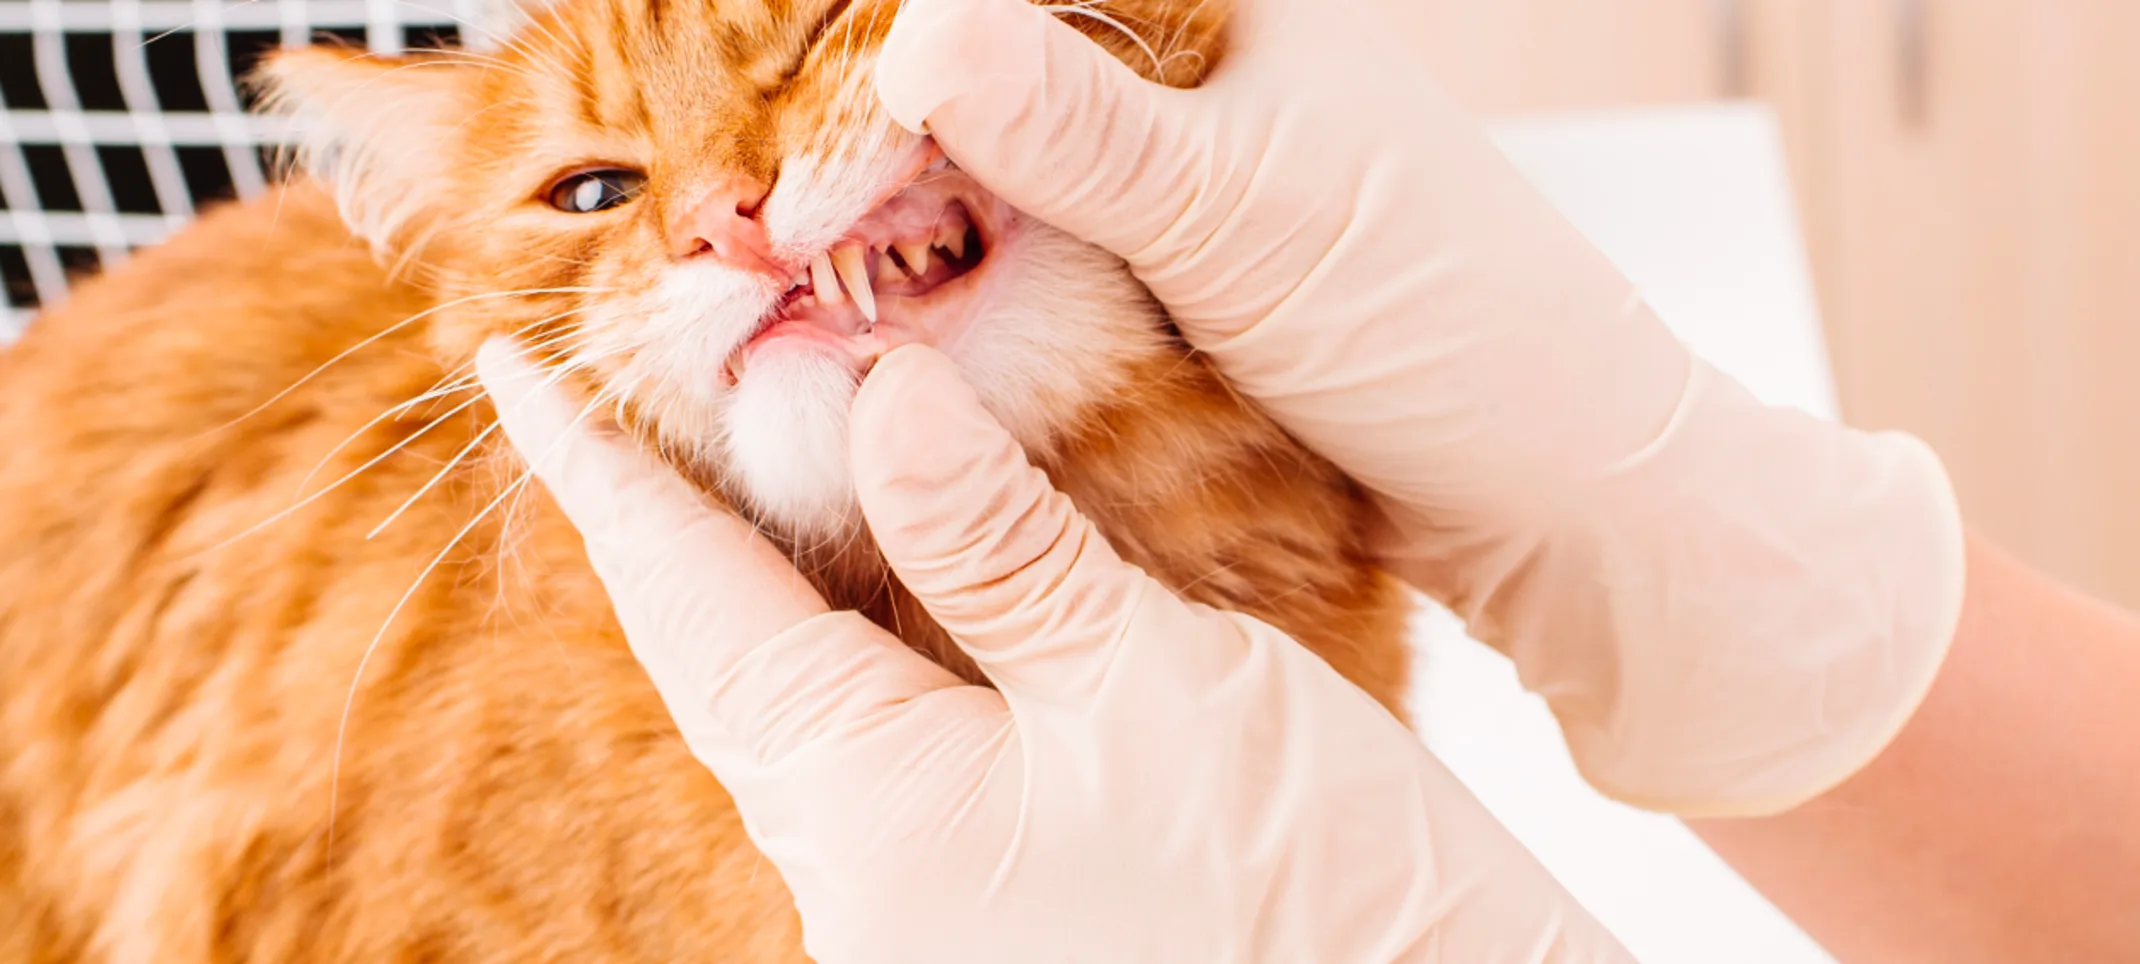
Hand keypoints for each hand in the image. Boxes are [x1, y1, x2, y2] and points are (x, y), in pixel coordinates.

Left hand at [477, 340, 1630, 962]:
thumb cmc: (1304, 894)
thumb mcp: (1149, 681)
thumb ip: (998, 541)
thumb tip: (884, 398)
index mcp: (868, 808)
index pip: (692, 606)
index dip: (606, 479)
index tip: (525, 382)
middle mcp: (859, 874)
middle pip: (726, 661)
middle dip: (673, 524)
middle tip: (635, 392)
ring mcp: (919, 900)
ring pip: (801, 704)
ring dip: (766, 578)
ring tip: (745, 455)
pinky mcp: (991, 900)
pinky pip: (879, 749)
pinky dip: (864, 640)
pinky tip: (891, 572)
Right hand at [875, 0, 1966, 815]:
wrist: (1558, 501)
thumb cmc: (1456, 328)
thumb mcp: (1257, 218)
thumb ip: (1085, 131)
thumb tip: (917, 36)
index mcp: (1225, 6)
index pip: (1013, 1)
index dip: (884, 50)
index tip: (789, 158)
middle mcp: (1193, 77)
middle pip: (985, 77)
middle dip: (874, 145)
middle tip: (769, 236)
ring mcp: (1177, 183)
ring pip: (996, 175)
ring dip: (905, 225)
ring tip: (796, 287)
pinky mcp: (1168, 281)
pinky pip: (1034, 263)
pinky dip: (963, 293)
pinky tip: (890, 330)